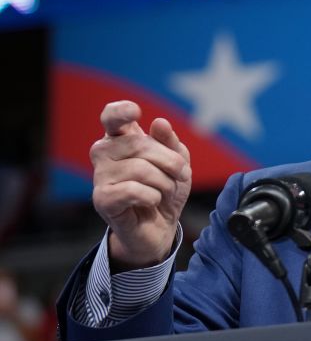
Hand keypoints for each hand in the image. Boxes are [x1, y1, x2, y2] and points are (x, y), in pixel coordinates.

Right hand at [90, 101, 191, 269]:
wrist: (159, 229)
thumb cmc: (164, 192)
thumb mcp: (178, 165)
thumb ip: (171, 143)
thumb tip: (159, 123)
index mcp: (121, 140)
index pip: (112, 117)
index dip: (121, 111)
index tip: (136, 112)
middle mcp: (105, 154)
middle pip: (140, 144)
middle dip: (171, 161)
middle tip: (180, 176)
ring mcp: (100, 176)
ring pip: (141, 169)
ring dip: (165, 184)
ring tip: (164, 194)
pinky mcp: (102, 199)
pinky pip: (134, 190)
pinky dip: (153, 197)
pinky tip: (152, 202)